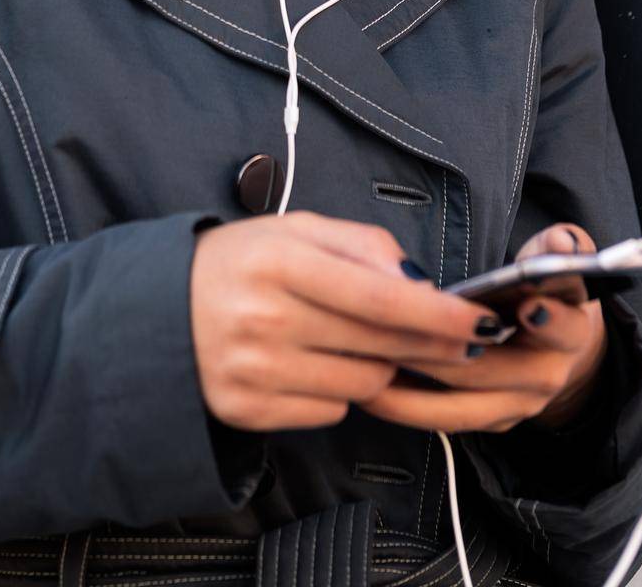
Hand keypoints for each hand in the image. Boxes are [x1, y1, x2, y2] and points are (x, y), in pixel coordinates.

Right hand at [190, 210, 518, 433]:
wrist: (161, 309)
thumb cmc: (240, 263)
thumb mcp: (295, 230)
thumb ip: (362, 245)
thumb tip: (421, 282)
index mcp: (279, 261)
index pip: (379, 297)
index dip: (438, 314)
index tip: (480, 321)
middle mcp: (264, 318)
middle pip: (379, 344)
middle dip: (427, 342)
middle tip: (454, 337)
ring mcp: (254, 370)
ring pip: (362, 382)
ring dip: (378, 364)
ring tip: (350, 339)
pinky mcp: (247, 411)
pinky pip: (329, 409)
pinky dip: (337, 389)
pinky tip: (312, 362)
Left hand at [354, 222, 609, 433]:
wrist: (554, 343)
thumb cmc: (544, 290)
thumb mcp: (555, 261)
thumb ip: (561, 245)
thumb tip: (562, 247)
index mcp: (569, 330)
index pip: (564, 326)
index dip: (548, 318)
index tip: (527, 307)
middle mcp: (548, 375)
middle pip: (493, 370)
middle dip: (442, 353)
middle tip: (395, 333)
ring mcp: (518, 405)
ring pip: (462, 407)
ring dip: (412, 391)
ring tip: (370, 365)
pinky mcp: (492, 422)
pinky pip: (447, 421)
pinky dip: (408, 407)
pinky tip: (373, 388)